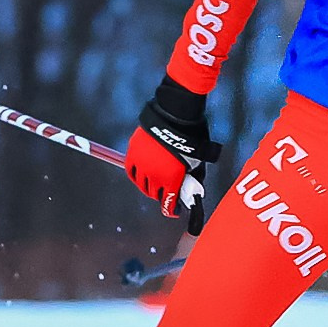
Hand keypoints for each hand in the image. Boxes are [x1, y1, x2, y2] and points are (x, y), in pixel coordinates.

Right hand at [127, 76, 221, 233]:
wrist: (175, 115)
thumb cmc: (190, 137)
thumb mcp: (197, 161)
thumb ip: (192, 177)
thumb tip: (190, 186)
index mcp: (171, 179)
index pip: (168, 204)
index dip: (170, 210)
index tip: (173, 211)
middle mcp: (154, 175)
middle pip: (154, 195)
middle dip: (161, 196)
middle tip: (165, 194)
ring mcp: (142, 165)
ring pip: (141, 185)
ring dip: (148, 188)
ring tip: (152, 186)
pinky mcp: (133, 154)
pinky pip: (130, 172)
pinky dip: (135, 176)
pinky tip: (140, 177)